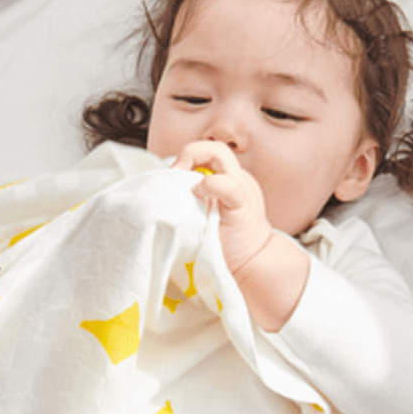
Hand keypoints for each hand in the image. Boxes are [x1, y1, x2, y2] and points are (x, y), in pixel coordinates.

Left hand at [172, 140, 273, 278]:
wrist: (253, 265)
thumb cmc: (224, 246)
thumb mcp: (203, 217)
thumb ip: (190, 203)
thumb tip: (160, 199)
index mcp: (228, 182)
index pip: (206, 155)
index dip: (185, 159)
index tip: (169, 177)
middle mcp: (236, 179)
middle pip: (214, 148)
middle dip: (188, 153)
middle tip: (173, 174)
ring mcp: (241, 189)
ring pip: (220, 154)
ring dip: (195, 159)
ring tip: (183, 180)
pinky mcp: (243, 206)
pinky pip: (230, 186)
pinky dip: (212, 185)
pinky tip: (199, 191)